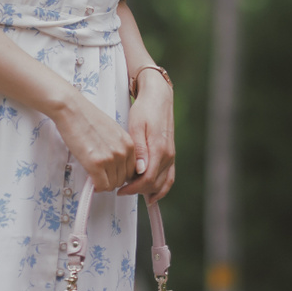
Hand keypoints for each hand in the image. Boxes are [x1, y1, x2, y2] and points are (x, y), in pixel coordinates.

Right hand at [52, 92, 136, 191]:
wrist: (72, 110)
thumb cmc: (87, 117)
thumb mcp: (112, 131)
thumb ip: (119, 147)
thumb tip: (117, 165)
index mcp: (128, 143)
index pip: (132, 170)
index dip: (120, 174)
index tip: (112, 174)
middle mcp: (123, 151)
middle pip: (123, 179)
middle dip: (111, 179)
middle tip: (100, 175)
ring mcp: (110, 158)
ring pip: (112, 185)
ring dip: (103, 183)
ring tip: (94, 175)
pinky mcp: (96, 163)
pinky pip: (101, 186)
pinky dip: (95, 186)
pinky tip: (90, 179)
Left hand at [120, 70, 174, 203]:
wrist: (158, 97)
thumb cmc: (145, 109)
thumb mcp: (137, 126)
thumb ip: (139, 150)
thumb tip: (139, 172)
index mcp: (159, 150)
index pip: (147, 180)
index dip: (133, 189)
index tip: (120, 190)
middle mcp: (168, 156)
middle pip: (155, 185)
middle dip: (138, 191)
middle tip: (122, 189)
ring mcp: (171, 156)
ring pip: (163, 184)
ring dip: (149, 191)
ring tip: (133, 191)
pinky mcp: (170, 154)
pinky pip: (168, 177)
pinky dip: (161, 188)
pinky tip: (151, 193)